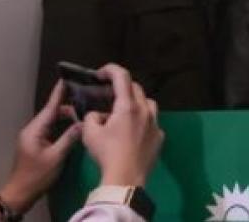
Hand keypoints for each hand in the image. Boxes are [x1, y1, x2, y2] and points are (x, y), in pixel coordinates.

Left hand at [0, 81, 81, 213]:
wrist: (20, 193)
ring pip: (53, 122)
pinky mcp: (37, 145)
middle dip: (69, 107)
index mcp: (35, 130)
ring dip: (67, 118)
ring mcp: (34, 138)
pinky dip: (63, 127)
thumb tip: (83, 123)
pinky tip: (75, 127)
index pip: (49, 107)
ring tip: (85, 113)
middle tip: (87, 101)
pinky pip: (52, 130)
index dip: (58, 93)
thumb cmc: (37, 174)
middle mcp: (33, 130)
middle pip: (52, 113)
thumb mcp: (56, 156)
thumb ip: (70, 137)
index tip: (66, 79)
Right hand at [81, 64, 163, 186]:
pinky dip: (142, 121)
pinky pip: (152, 122)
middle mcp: (145, 111)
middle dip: (121, 87)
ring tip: (121, 111)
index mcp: (128, 106)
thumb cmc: (106, 153)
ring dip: (135, 102)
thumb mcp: (89, 133)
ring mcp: (155, 124)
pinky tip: (132, 132)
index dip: (110, 70)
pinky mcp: (159, 137)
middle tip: (107, 94)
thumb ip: (91, 117)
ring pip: (148, 104)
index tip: (100, 74)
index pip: (122, 77)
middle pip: (136, 89)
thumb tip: (96, 115)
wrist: (126, 177)